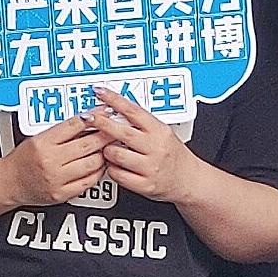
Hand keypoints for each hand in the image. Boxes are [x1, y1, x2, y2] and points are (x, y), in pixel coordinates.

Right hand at [4, 115, 107, 207]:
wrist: (9, 182)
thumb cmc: (22, 159)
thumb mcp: (37, 137)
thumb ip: (62, 130)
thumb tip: (89, 119)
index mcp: (42, 143)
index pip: (74, 124)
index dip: (94, 116)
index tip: (105, 112)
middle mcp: (50, 161)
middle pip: (87, 144)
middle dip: (106, 135)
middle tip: (115, 129)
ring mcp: (57, 179)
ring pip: (93, 163)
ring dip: (105, 154)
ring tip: (109, 147)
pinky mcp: (62, 194)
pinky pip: (89, 182)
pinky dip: (99, 172)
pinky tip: (100, 165)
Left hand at [90, 86, 191, 204]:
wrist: (189, 180)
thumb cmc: (173, 155)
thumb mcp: (163, 132)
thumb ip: (142, 123)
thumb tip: (115, 109)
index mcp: (160, 131)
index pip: (133, 111)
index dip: (114, 100)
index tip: (99, 92)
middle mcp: (156, 148)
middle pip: (121, 131)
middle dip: (101, 123)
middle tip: (88, 118)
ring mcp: (150, 167)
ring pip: (116, 154)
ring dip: (106, 151)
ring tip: (109, 150)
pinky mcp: (145, 185)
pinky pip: (118, 175)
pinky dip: (112, 169)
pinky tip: (115, 166)